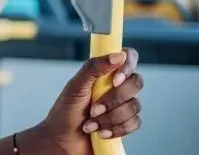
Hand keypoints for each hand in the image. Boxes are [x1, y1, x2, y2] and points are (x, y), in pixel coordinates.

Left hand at [23, 48, 143, 154]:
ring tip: (90, 124)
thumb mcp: (75, 86)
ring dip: (110, 118)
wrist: (62, 141)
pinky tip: (101, 133)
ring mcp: (122, 105)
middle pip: (136, 83)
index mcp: (105, 73)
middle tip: (93, 109)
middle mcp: (117, 87)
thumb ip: (94, 67)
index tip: (115, 80)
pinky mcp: (125, 124)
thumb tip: (119, 55)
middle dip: (113, 99)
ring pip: (135, 106)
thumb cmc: (65, 112)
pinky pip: (135, 123)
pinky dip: (117, 129)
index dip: (127, 67)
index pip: (128, 57)